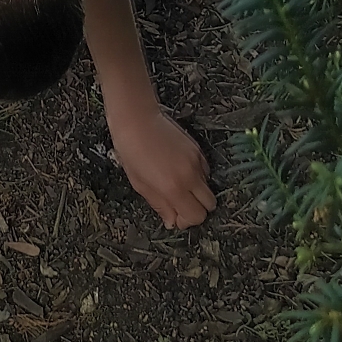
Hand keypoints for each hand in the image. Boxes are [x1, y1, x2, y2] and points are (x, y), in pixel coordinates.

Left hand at [109, 103, 215, 228]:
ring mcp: (196, 161)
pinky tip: (180, 170)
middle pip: (210, 204)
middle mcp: (189, 176)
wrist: (136, 119)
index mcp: (173, 188)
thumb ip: (160, 205)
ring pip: (208, 187)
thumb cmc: (131, 150)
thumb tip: (172, 222)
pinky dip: (197, 176)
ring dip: (196, 191)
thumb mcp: (140, 184)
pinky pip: (205, 170)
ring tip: (177, 183)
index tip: (176, 216)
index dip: (187, 220)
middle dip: (196, 208)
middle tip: (180, 204)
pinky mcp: (197, 149)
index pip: (196, 216)